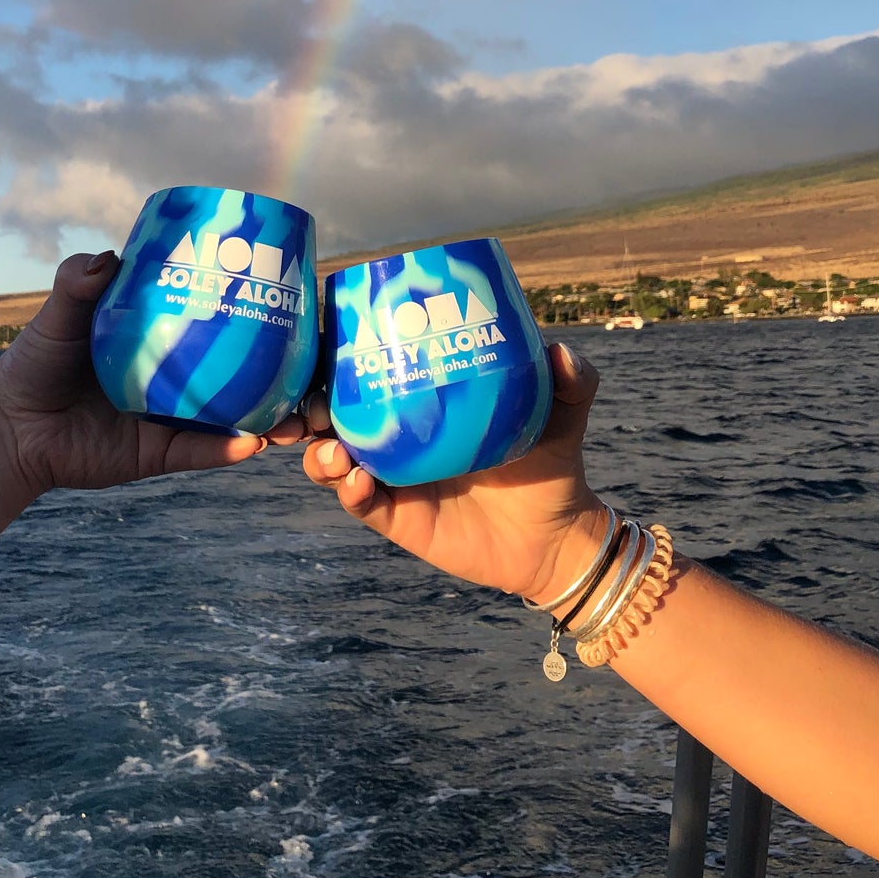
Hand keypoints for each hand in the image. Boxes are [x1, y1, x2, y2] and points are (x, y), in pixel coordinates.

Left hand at [0, 251, 309, 502]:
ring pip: (233, 417)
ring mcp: (172, 416)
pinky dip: (225, 448)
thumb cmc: (36, 363)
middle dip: (282, 373)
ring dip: (269, 418)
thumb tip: (108, 257)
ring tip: (299, 414)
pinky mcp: (158, 453)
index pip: (220, 322)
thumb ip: (79, 284)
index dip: (258, 314)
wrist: (10, 427)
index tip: (294, 298)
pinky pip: (200, 452)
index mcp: (166, 337)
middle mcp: (178, 376)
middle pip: (241, 373)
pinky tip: (251, 442)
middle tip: (315, 362)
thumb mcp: (61, 315)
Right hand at [301, 341, 606, 599]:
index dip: (334, 359)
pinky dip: (350, 491)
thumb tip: (560, 352)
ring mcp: (394, 477)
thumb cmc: (551, 463)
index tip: (318, 341)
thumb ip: (571, 380)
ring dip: (320, 453)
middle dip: (307, 407)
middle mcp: (399, 435)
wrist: (558, 536)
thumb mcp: (561, 413)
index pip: (367, 372)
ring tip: (330, 449)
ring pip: (334, 460)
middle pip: (335, 415)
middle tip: (309, 403)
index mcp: (422, 401)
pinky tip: (355, 480)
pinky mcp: (399, 518)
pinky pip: (361, 503)